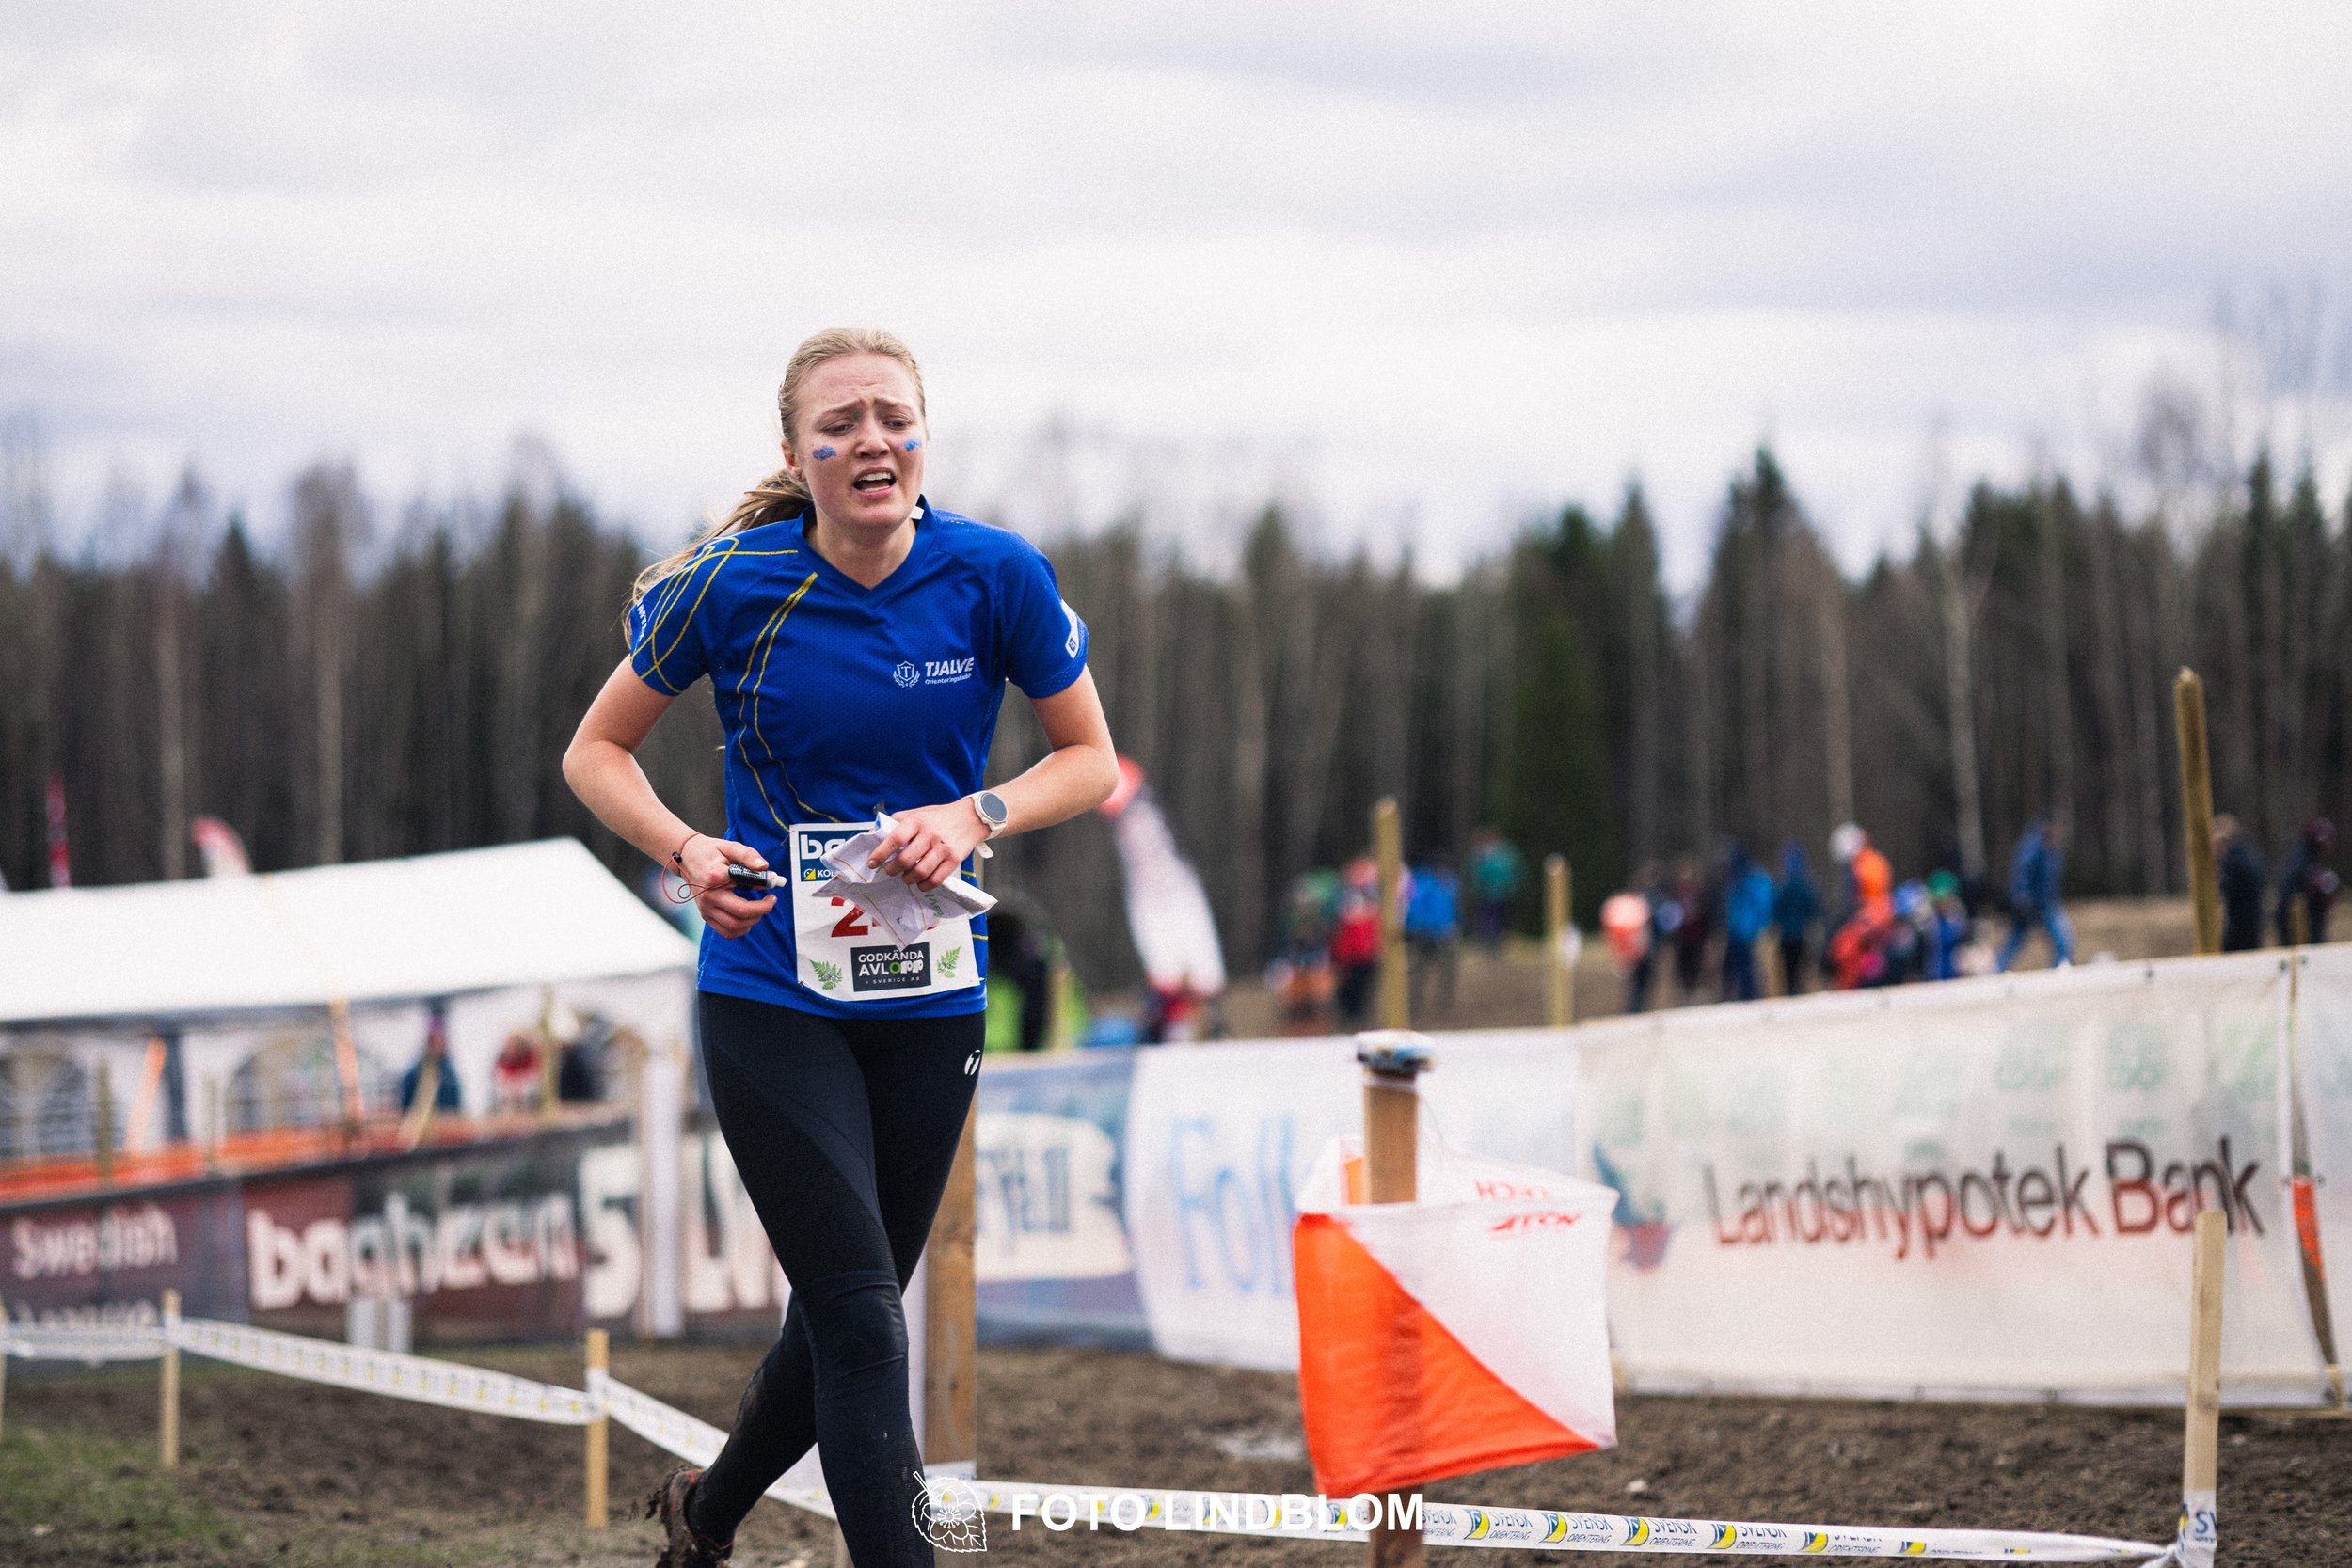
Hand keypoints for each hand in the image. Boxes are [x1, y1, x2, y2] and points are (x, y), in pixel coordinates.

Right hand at [677, 833, 775, 938]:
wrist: (686, 857)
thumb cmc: (709, 852)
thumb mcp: (729, 847)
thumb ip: (748, 856)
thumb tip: (764, 867)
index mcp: (715, 878)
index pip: (744, 892)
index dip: (762, 895)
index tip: (772, 888)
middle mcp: (709, 897)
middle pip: (740, 915)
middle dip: (762, 910)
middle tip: (770, 900)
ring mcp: (705, 908)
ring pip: (733, 927)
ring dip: (753, 921)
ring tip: (760, 908)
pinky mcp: (705, 915)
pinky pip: (725, 931)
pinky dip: (741, 929)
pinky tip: (747, 918)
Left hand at [866, 801, 988, 890]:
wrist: (971, 817)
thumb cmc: (940, 816)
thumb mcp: (918, 812)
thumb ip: (898, 822)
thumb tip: (875, 833)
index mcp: (918, 821)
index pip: (895, 839)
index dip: (881, 853)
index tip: (872, 863)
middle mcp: (930, 834)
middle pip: (906, 859)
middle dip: (892, 869)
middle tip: (889, 870)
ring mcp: (943, 848)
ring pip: (920, 872)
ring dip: (907, 879)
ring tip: (905, 878)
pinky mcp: (954, 859)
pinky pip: (936, 879)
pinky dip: (924, 885)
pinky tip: (920, 883)